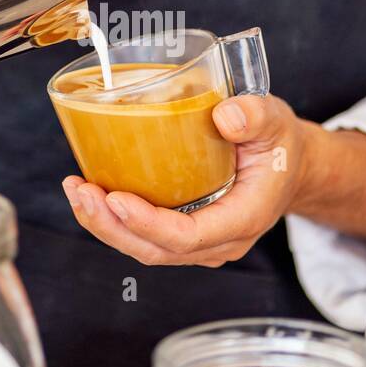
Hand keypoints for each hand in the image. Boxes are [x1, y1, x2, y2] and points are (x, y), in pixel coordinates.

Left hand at [62, 95, 307, 266]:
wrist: (289, 166)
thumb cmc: (280, 145)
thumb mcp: (276, 122)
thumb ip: (255, 117)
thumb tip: (225, 116)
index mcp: (243, 219)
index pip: (190, 237)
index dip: (150, 224)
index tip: (117, 200)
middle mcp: (219, 241)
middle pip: (157, 250)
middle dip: (112, 227)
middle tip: (81, 193)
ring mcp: (200, 243)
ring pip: (145, 248)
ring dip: (105, 225)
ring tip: (76, 191)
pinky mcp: (184, 233)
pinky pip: (144, 237)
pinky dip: (113, 220)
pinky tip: (90, 193)